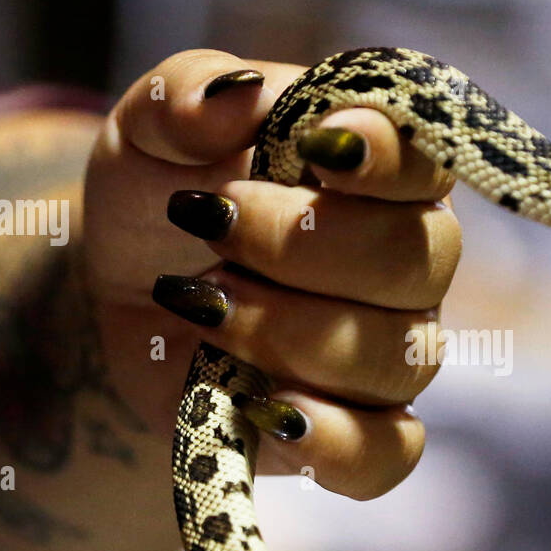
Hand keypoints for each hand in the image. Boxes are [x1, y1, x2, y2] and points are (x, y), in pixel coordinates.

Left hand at [84, 50, 462, 499]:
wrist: (123, 298)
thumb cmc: (161, 195)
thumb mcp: (150, 130)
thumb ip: (189, 95)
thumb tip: (233, 95)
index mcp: (382, 170)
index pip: (428, 157)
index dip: (390, 155)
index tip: (321, 146)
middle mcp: (408, 261)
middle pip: (416, 260)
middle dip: (304, 245)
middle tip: (210, 225)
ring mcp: (391, 351)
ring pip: (395, 358)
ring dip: (289, 333)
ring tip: (199, 304)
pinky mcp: (359, 431)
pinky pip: (388, 454)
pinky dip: (335, 443)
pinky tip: (266, 412)